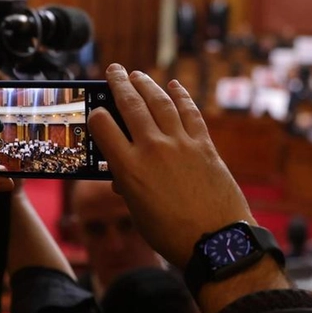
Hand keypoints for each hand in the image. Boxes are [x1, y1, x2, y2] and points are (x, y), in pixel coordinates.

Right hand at [86, 64, 255, 267]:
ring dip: (147, 84)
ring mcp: (181, 144)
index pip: (103, 126)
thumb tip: (123, 173)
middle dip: (119, 84)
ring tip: (137, 75)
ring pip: (160, 102)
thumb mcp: (138, 211)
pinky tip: (173, 86)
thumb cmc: (172, 234)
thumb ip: (128, 185)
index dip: (96, 115)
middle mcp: (152, 149)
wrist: (216, 241)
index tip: (95, 111)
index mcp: (129, 168)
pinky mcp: (204, 145)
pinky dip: (181, 96)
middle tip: (114, 71)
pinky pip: (190, 113)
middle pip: (130, 105)